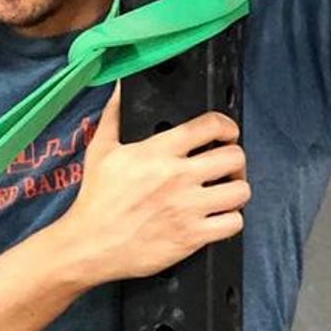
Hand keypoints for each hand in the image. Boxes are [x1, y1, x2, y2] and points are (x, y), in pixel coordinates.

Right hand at [61, 84, 249, 286]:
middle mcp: (178, 177)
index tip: (226, 132)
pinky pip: (234, 224)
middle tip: (225, 166)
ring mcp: (188, 208)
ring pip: (240, 191)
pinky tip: (217, 218)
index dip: (227, 126)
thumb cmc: (96, 198)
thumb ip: (115, 115)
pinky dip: (230, 220)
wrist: (90, 244)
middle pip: (234, 157)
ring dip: (235, 190)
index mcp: (159, 151)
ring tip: (223, 192)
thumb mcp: (100, 149)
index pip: (210, 126)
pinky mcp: (192, 237)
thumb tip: (119, 87)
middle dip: (234, 158)